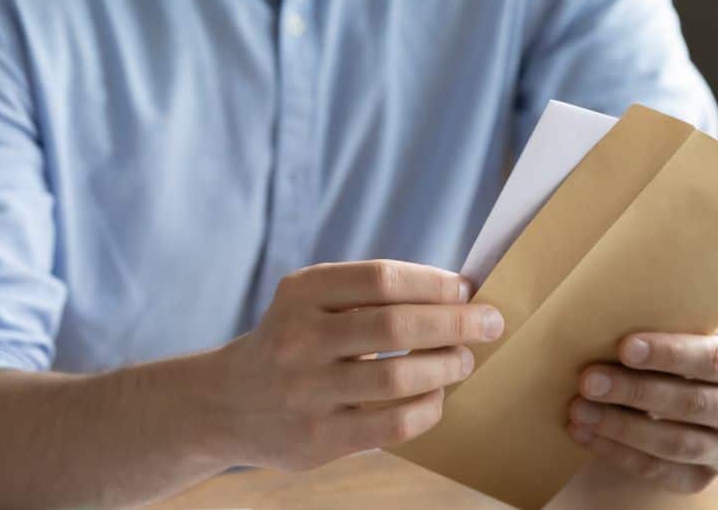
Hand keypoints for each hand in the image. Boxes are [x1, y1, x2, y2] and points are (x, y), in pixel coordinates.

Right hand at [208, 260, 503, 470]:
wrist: (226, 402)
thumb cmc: (294, 341)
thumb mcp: (311, 302)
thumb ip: (369, 294)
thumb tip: (459, 294)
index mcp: (301, 293)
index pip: (381, 278)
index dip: (433, 282)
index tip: (466, 289)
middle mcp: (299, 339)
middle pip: (396, 326)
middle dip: (456, 322)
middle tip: (490, 322)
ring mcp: (307, 392)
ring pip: (399, 378)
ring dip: (447, 365)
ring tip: (465, 359)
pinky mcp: (319, 439)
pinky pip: (393, 424)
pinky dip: (429, 407)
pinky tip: (437, 395)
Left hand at [566, 332, 717, 492]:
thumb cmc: (694, 347)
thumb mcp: (698, 330)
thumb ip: (670, 326)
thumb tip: (605, 320)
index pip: (713, 359)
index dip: (669, 354)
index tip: (625, 346)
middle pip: (691, 404)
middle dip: (635, 391)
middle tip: (588, 379)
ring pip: (674, 444)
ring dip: (620, 427)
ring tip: (579, 408)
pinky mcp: (703, 477)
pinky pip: (658, 471)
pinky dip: (617, 452)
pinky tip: (584, 432)